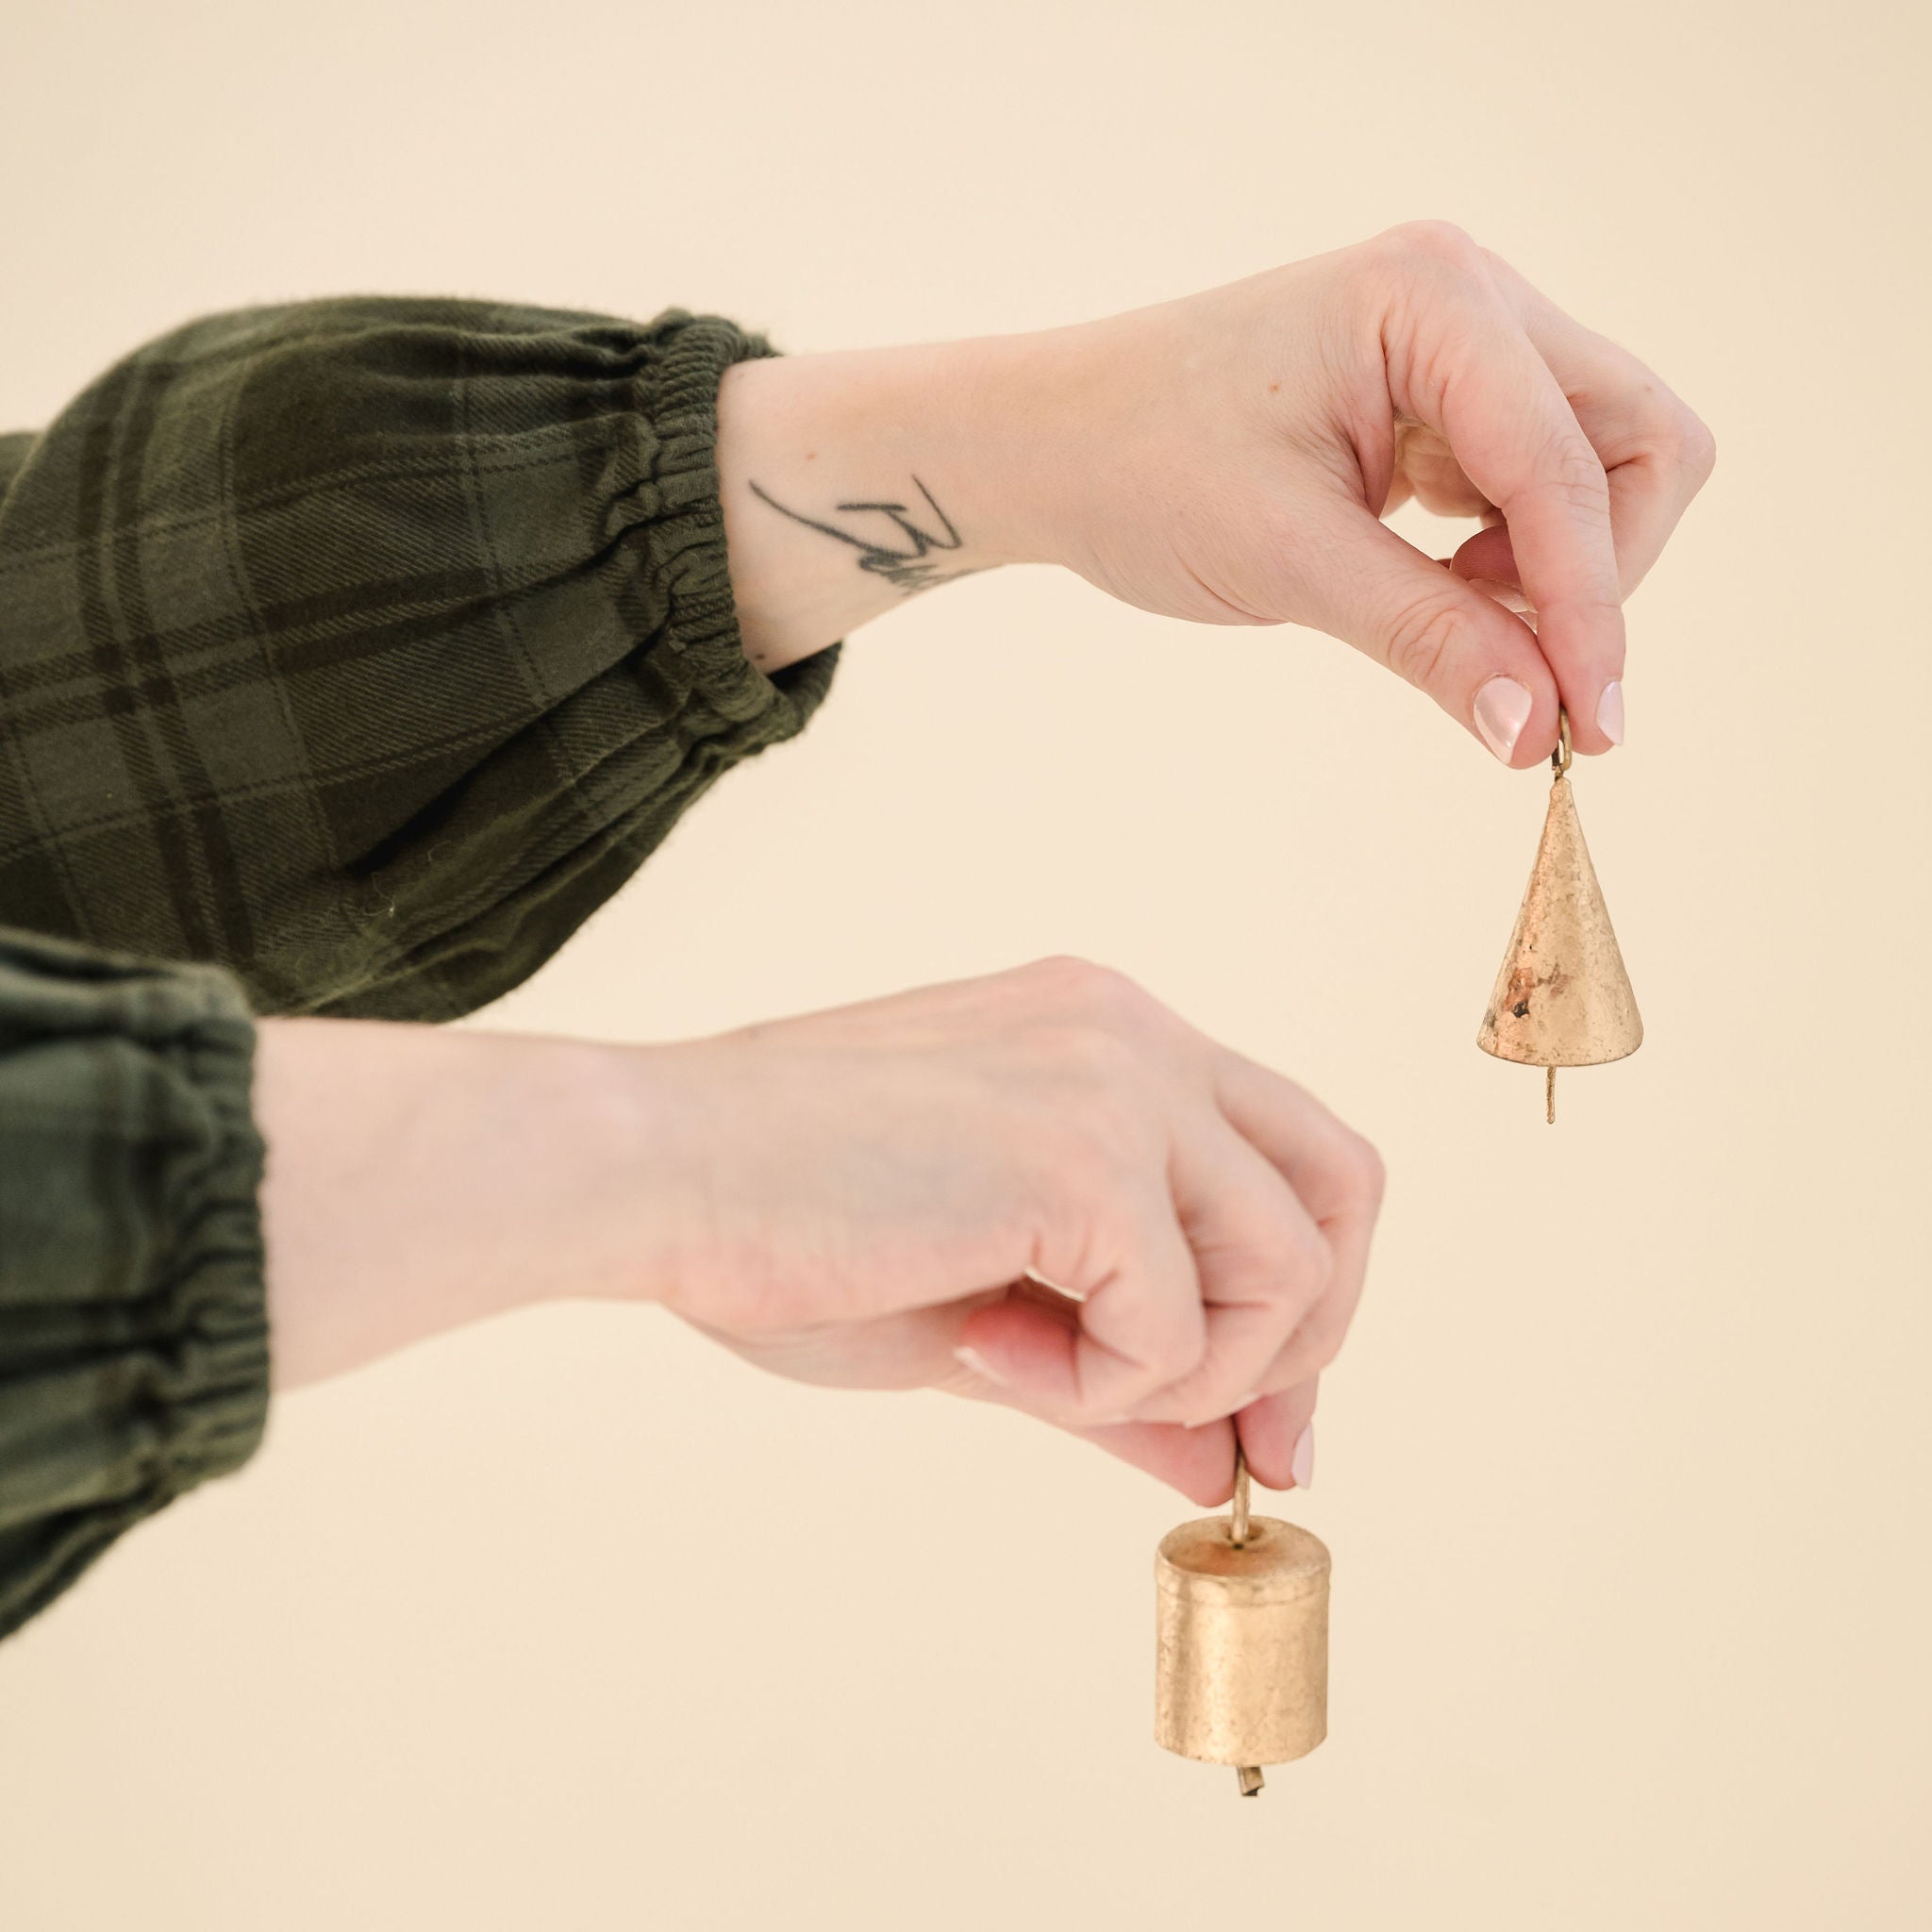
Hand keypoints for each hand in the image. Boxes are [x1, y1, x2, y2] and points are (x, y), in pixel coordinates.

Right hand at [257, 960, 1381, 1504]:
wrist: (648, 1174)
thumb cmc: (782, 1231)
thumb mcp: (989, 1312)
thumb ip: (1123, 1369)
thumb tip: (1230, 1461)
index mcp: (1107, 1036)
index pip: (1291, 1155)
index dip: (1303, 1297)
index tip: (1252, 1422)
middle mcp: (1132, 1030)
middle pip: (1344, 1184)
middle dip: (1303, 1332)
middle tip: (1208, 1427)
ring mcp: (1116, 1077)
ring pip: (1288, 1262)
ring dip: (1183, 1369)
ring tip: (1030, 1369)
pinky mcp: (1080, 1152)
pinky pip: (1178, 1320)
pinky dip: (1102, 1383)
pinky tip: (982, 1348)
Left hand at [717, 222, 1713, 765]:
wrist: (1051, 443)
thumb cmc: (1140, 471)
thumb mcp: (1286, 562)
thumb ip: (1427, 638)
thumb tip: (1538, 733)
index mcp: (1433, 297)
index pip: (1566, 465)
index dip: (1589, 606)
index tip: (1589, 729)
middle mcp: (1468, 295)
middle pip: (1635, 438)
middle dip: (1600, 569)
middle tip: (1525, 673)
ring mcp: (1460, 338)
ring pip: (1601, 461)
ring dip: (1560, 563)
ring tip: (1453, 613)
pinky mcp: (1441, 395)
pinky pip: (1534, 479)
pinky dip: (1515, 552)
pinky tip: (1440, 584)